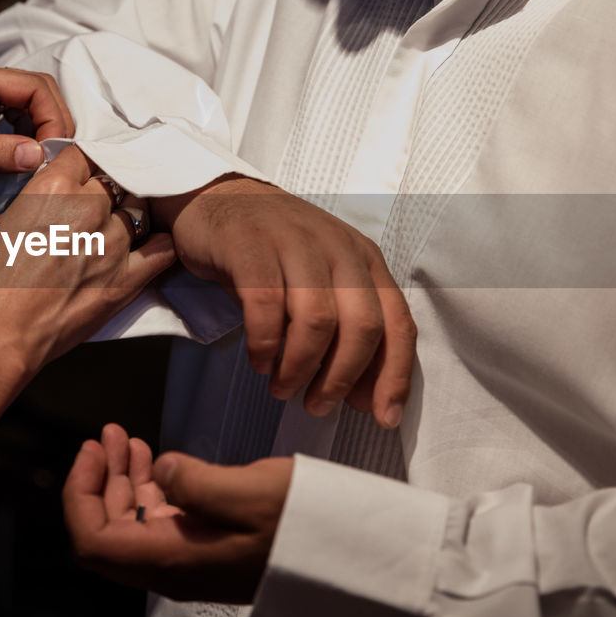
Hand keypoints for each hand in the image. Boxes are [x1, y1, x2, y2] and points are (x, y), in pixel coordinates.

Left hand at [0, 60, 74, 192]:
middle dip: (50, 125)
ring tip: (38, 169)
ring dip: (34, 135)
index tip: (57, 154)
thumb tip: (38, 156)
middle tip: (54, 163)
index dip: (54, 118)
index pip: (32, 86)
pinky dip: (14, 143)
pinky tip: (15, 167)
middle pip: (31, 95)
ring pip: (18, 111)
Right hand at [0, 147, 175, 377]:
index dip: (83, 164)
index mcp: (53, 189)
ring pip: (140, 210)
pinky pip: (163, 250)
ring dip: (129, 214)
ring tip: (115, 226)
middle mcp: (87, 211)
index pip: (85, 155)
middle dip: (107, 188)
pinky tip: (150, 243)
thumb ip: (35, 202)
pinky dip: (160, 243)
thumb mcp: (1, 224)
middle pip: (116, 180)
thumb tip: (50, 198)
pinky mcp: (126, 280)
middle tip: (96, 203)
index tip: (82, 174)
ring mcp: (111, 246)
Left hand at [63, 423, 291, 603]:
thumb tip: (159, 469)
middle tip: (109, 435)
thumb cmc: (301, 524)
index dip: (80, 494)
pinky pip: (160, 523)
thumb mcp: (252, 492)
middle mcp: (172, 567)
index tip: (91, 450)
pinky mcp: (205, 550)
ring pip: (132, 525)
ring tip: (127, 440)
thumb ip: (195, 482)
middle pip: (107, 531)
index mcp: (172, 559)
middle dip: (99, 480)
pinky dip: (150, 489)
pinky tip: (158, 461)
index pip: (93, 540)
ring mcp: (188, 561)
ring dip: (123, 481)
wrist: (342, 556)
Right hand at [154, 176, 414, 425]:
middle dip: (342, 377)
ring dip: (299, 366)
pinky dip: (264, 343)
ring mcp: (295, 241)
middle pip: (362, 325)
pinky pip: (265, 305)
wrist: (217, 198)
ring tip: (281, 386)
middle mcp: (338, 247)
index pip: (398, 322)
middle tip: (317, 404)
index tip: (382, 417)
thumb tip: (365, 397)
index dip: (393, 376)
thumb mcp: (322, 281)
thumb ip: (346, 329)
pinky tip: (258, 360)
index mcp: (364, 259)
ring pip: (316, 319)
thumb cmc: (272, 251)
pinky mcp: (251, 244)